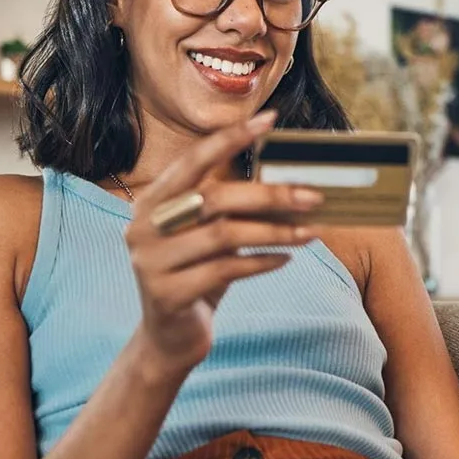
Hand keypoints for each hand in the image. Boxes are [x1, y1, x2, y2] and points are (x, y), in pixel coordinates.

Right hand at [124, 111, 322, 372]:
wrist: (169, 337)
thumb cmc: (198, 274)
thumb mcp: (209, 235)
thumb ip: (231, 208)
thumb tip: (292, 181)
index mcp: (153, 201)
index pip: (193, 160)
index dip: (230, 139)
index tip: (270, 120)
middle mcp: (143, 226)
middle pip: (215, 198)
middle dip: (271, 195)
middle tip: (314, 196)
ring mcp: (150, 261)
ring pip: (224, 236)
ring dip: (275, 232)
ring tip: (311, 232)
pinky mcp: (166, 294)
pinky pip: (225, 270)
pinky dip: (260, 262)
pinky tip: (285, 259)